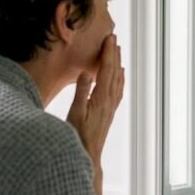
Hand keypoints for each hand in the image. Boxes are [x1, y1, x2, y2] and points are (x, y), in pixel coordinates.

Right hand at [66, 34, 124, 194]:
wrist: (89, 155)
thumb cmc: (79, 136)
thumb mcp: (75, 113)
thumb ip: (81, 92)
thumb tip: (86, 73)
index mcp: (101, 98)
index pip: (105, 70)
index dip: (107, 53)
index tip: (109, 39)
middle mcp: (109, 101)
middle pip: (114, 72)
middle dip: (114, 54)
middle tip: (113, 39)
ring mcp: (111, 106)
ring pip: (118, 80)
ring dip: (117, 64)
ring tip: (117, 51)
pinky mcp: (109, 111)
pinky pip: (118, 90)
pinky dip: (119, 78)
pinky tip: (119, 75)